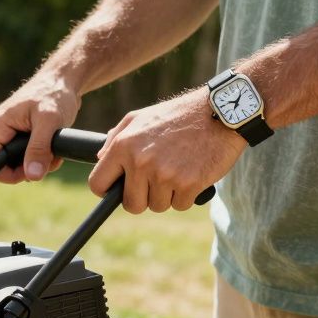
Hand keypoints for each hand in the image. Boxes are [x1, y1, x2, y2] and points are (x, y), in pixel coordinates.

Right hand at [0, 73, 81, 183]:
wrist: (61, 81)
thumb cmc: (53, 94)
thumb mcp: (49, 122)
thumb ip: (39, 149)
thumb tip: (32, 176)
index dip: (12, 176)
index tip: (35, 173)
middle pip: (6, 166)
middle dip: (30, 167)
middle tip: (52, 156)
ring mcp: (4, 133)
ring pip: (17, 163)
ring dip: (38, 162)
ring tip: (54, 149)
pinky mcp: (14, 135)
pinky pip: (23, 156)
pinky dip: (39, 156)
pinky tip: (52, 147)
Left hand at [88, 87, 245, 212]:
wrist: (220, 112)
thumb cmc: (178, 115)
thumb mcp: (140, 117)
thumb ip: (115, 139)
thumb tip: (99, 160)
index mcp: (123, 146)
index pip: (97, 184)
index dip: (107, 191)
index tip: (118, 190)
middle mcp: (140, 162)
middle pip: (131, 204)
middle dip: (142, 198)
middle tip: (155, 183)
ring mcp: (165, 174)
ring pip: (157, 206)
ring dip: (167, 195)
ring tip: (177, 171)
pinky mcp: (188, 184)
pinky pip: (180, 205)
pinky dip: (187, 195)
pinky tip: (192, 174)